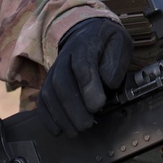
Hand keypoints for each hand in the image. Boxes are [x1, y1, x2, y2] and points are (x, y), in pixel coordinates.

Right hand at [37, 18, 132, 136]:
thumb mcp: (120, 43)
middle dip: (73, 107)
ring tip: (76, 131)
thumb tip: (108, 83)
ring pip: (50, 93)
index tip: (98, 105)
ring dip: (61, 116)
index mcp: (86, 43)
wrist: (87, 32)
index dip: (88, 86)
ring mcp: (54, 69)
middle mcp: (65, 56)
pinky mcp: (49, 82)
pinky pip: (42, 99)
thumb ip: (115, 62)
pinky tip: (58, 130)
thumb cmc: (107, 42)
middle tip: (87, 124)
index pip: (82, 64)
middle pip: (62, 82)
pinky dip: (48, 117)